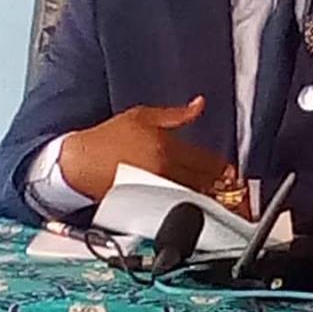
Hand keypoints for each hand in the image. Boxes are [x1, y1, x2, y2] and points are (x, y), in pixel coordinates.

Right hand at [59, 97, 229, 200]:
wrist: (80, 162)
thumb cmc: (108, 138)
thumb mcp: (142, 116)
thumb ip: (176, 114)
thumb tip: (199, 105)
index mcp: (166, 147)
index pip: (205, 160)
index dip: (223, 168)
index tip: (232, 171)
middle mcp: (163, 170)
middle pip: (203, 182)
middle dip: (220, 185)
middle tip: (232, 188)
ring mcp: (155, 190)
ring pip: (192, 197)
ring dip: (207, 198)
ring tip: (218, 198)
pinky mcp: (146, 204)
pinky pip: (174, 206)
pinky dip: (186, 206)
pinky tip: (194, 206)